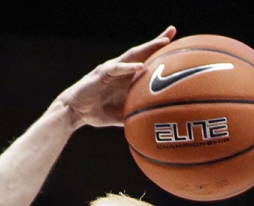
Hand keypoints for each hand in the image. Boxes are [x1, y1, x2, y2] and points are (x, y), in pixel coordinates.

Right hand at [56, 26, 175, 128]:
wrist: (75, 112)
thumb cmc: (99, 112)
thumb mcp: (123, 114)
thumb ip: (138, 114)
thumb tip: (156, 126)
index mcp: (127, 77)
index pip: (146, 61)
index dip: (160, 52)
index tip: (178, 45)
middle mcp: (121, 69)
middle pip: (142, 52)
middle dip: (157, 41)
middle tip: (172, 30)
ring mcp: (111, 69)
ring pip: (132, 55)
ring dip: (147, 48)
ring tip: (162, 42)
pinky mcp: (100, 74)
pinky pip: (116, 69)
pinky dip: (128, 67)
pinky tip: (139, 67)